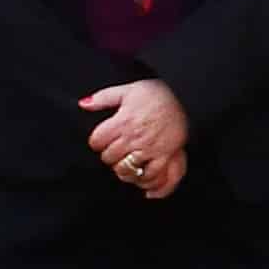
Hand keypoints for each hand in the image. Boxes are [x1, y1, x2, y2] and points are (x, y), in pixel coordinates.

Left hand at [82, 80, 188, 196]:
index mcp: (123, 121)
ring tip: (125, 161)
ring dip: (122, 168)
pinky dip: (143, 178)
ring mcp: (150, 148)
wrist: (185, 95)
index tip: (102, 140)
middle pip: (109, 157)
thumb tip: (83, 104)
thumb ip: (103, 98)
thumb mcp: (127, 90)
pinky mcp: (165, 155)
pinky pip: (150, 175)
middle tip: (115, 150)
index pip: (97, 141)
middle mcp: (135, 137)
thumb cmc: (156, 93)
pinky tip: (140, 174)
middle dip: (109, 155)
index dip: (97, 141)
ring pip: (126, 169)